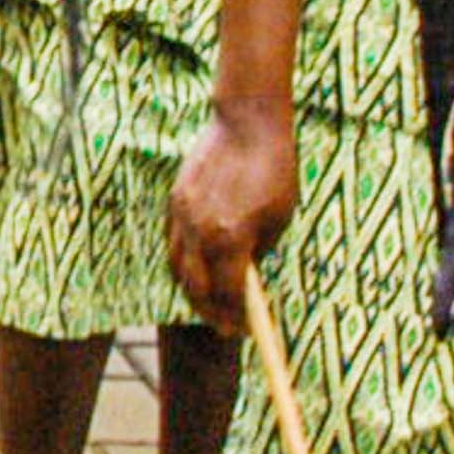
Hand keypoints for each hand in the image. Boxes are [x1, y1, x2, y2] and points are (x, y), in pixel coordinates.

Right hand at [166, 103, 296, 324]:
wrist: (247, 122)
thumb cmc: (274, 169)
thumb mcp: (279, 218)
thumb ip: (257, 251)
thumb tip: (247, 276)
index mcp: (232, 237)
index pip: (229, 293)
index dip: (238, 317)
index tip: (247, 331)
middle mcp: (201, 231)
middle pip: (196, 288)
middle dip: (211, 313)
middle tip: (226, 327)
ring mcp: (182, 215)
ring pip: (177, 268)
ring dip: (192, 292)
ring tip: (209, 303)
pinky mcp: (174, 201)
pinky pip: (174, 244)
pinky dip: (184, 263)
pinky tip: (198, 269)